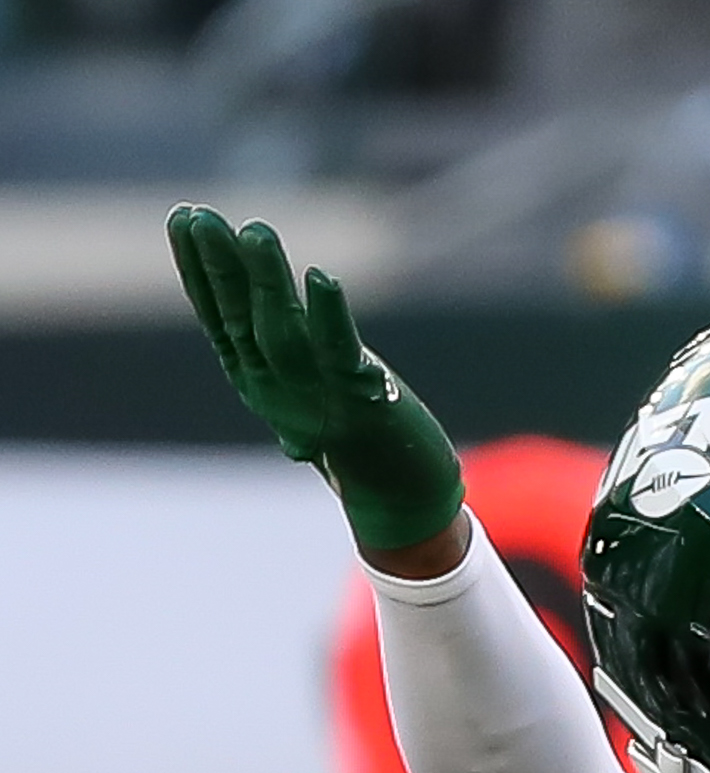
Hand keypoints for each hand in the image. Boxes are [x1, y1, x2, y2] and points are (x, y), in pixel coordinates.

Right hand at [169, 204, 464, 558]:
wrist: (403, 494)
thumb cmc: (352, 428)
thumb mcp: (302, 381)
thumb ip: (275, 342)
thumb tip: (249, 287)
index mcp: (254, 378)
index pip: (216, 315)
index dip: (196, 268)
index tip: (181, 218)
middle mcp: (275, 388)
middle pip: (239, 318)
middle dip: (218, 267)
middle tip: (198, 215)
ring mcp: (316, 396)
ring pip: (282, 331)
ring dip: (266, 282)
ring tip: (255, 232)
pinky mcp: (362, 400)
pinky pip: (341, 352)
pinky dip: (328, 316)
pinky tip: (320, 278)